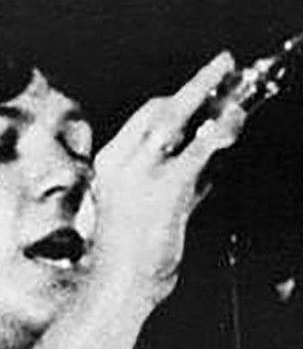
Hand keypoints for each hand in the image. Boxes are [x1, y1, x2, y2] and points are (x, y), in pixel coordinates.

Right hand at [91, 51, 245, 303]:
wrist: (116, 284)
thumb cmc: (127, 254)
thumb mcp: (144, 211)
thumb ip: (175, 185)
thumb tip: (212, 163)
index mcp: (110, 165)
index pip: (143, 119)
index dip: (173, 99)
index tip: (197, 89)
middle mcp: (120, 160)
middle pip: (160, 108)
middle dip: (197, 84)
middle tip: (223, 64)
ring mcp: (141, 172)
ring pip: (179, 119)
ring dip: (214, 99)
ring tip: (239, 94)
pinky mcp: (166, 186)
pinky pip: (199, 149)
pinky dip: (220, 133)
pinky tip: (233, 123)